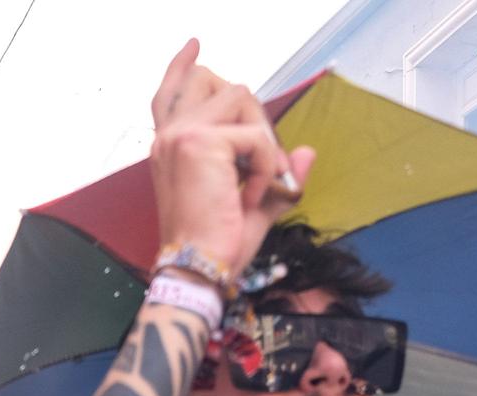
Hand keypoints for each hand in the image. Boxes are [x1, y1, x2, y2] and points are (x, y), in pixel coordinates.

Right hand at [149, 41, 313, 283]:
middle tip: (265, 163)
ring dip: (263, 138)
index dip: (182, 67)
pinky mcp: (201, 143)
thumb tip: (307, 153)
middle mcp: (169, 136)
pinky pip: (255, 136)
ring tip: (258, 180)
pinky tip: (252, 195)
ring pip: (242, 99)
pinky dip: (267, 166)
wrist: (198, 268)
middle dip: (255, 117)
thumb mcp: (253, 203)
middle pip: (222, 85)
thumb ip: (277, 174)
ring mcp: (182, 136)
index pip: (169, 94)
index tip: (194, 46)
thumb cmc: (215, 244)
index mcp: (169, 147)